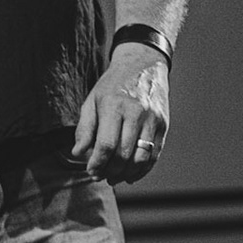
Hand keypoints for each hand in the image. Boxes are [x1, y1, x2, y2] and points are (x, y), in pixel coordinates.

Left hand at [72, 42, 168, 183]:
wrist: (143, 65)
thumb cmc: (113, 85)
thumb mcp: (92, 100)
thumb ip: (84, 128)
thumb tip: (77, 153)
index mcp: (114, 106)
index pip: (106, 144)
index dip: (97, 163)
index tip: (90, 170)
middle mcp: (136, 113)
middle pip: (124, 154)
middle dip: (110, 171)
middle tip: (100, 176)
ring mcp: (153, 120)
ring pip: (141, 158)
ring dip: (126, 174)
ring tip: (114, 177)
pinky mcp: (164, 125)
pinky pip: (155, 155)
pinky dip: (143, 169)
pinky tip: (131, 174)